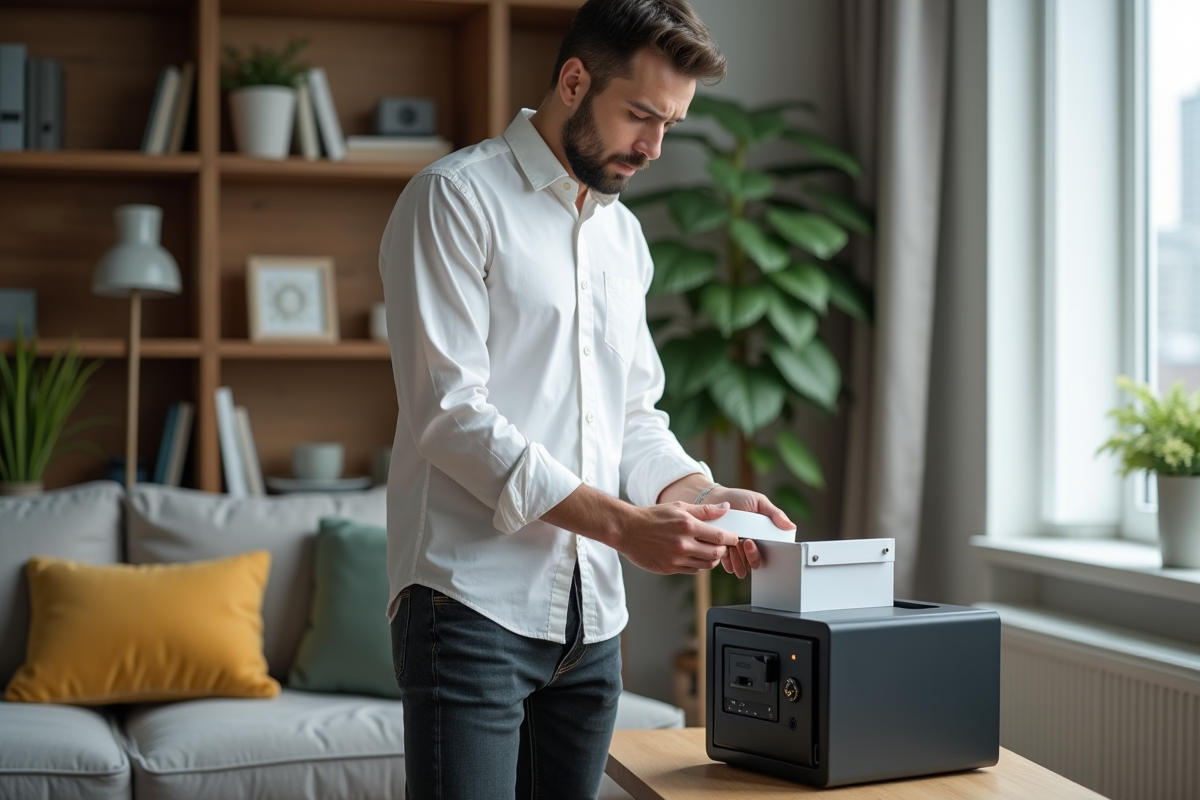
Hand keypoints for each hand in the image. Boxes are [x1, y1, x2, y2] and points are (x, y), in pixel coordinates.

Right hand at [617, 501, 739, 574]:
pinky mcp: (669, 568)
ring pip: (706, 565)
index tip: (733, 537)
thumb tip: (725, 507)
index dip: (730, 538)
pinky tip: (695, 556)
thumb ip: (704, 510)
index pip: (718, 536)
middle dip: (723, 550)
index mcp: (687, 526)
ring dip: (712, 559)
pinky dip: (698, 565)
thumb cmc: (652, 516)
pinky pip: (692, 570)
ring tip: (709, 551)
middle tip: (722, 545)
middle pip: (715, 553)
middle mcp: (683, 543)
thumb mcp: (678, 507)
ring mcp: (676, 558)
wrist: (627, 529)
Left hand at [702, 486, 794, 578]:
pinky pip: (729, 566)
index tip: (754, 542)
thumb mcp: (759, 502)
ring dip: (740, 561)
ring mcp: (737, 551)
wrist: (714, 498)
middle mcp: (751, 546)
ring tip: (733, 546)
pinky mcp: (724, 553)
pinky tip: (725, 552)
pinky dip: (728, 562)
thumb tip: (791, 526)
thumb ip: (775, 514)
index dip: (766, 552)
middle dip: (752, 556)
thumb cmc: (738, 499)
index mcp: (762, 536)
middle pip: (756, 562)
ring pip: (743, 567)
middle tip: (746, 542)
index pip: (769, 552)